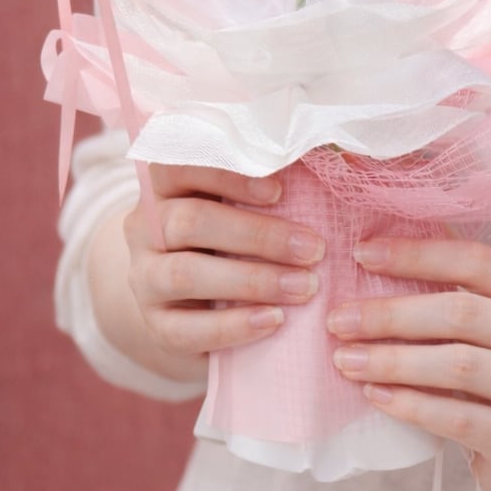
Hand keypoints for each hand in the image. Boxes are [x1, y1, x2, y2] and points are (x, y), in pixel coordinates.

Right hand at [122, 163, 325, 362]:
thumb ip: (285, 179)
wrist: (195, 299)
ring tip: (305, 287)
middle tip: (314, 249)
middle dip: (258, 235)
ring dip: (252, 280)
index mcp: (166, 183)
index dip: (228, 173)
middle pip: (190, 221)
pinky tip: (273, 321)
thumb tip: (347, 160)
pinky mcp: (153, 325)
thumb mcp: (248, 202)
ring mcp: (143, 276)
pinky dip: (232, 327)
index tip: (280, 190)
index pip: (181, 163)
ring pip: (185, 274)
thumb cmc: (234, 232)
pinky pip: (184, 330)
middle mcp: (145, 225)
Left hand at [327, 236, 490, 490]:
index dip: (418, 254)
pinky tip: (376, 396)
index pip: (476, 261)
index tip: (362, 254)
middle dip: (393, 314)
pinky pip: (458, 417)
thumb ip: (456, 286)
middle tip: (340, 320)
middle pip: (463, 312)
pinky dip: (411, 405)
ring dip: (394, 361)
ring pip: (458, 365)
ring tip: (347, 360)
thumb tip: (384, 239)